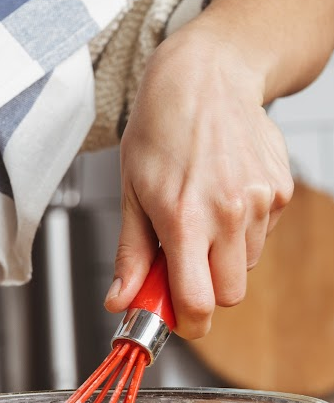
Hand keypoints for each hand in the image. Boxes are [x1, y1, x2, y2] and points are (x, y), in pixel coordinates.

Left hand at [105, 22, 292, 339]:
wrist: (205, 79)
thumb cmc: (160, 131)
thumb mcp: (130, 191)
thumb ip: (130, 253)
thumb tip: (119, 301)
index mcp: (184, 220)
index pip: (198, 303)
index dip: (187, 322)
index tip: (175, 319)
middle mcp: (228, 215)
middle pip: (230, 295)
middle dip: (205, 289)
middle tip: (179, 262)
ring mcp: (261, 203)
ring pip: (246, 265)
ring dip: (222, 255)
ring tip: (198, 211)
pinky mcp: (282, 191)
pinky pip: (263, 234)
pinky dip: (242, 228)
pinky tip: (222, 192)